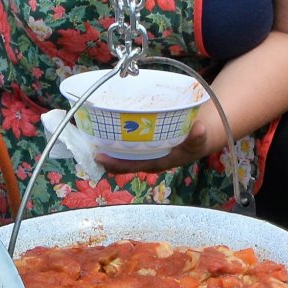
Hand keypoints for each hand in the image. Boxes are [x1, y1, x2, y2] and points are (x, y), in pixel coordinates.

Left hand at [95, 112, 219, 176]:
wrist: (201, 134)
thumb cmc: (196, 140)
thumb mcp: (199, 140)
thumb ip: (198, 137)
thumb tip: (199, 128)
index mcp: (156, 162)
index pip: (132, 166)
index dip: (116, 164)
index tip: (100, 158)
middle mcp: (147, 158)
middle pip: (121, 160)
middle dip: (104, 154)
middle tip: (87, 144)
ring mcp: (144, 149)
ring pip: (121, 149)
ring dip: (106, 142)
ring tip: (88, 131)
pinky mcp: (143, 139)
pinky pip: (126, 138)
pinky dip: (115, 132)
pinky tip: (104, 121)